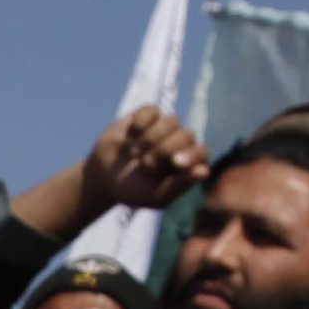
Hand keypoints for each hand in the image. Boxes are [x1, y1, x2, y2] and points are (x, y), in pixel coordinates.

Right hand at [77, 106, 207, 216]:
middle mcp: (180, 143)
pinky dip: (141, 123)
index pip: (201, 153)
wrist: (105, 178)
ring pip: (171, 121)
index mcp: (188, 163)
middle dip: (165, 149)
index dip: (191, 155)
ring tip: (135, 153)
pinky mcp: (147, 115)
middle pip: (187, 135)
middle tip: (145, 165)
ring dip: (152, 138)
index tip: (175, 163)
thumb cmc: (134, 190)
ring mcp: (164, 127)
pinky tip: (131, 136)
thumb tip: (203, 171)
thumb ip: (179, 186)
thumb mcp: (156, 197)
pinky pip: (152, 110)